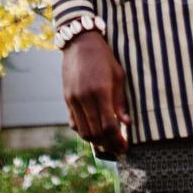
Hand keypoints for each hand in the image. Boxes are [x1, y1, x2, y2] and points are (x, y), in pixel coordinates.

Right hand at [62, 30, 131, 155]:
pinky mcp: (66, 99)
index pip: (108, 126)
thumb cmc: (104, 58)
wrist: (80, 43)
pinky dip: (84, 132)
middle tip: (119, 150)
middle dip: (108, 145)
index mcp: (100, 91)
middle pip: (95, 133)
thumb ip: (121, 102)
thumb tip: (126, 124)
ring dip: (96, 142)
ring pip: (83, 131)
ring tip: (108, 144)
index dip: (118, 140)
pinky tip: (94, 133)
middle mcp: (84, 98)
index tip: (126, 147)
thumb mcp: (118, 76)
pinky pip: (74, 123)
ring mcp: (73, 99)